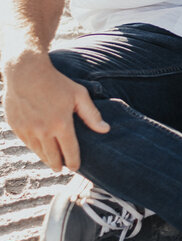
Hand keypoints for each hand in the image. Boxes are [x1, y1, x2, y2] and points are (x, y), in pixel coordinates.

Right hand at [2, 53, 108, 172]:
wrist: (26, 72)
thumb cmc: (56, 82)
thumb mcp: (79, 95)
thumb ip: (91, 115)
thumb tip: (105, 130)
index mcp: (61, 124)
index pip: (70, 151)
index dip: (74, 162)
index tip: (76, 167)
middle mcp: (43, 130)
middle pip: (52, 157)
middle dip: (59, 165)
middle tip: (62, 168)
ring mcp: (28, 130)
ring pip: (38, 152)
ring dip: (46, 159)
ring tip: (52, 162)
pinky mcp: (16, 126)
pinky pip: (27, 143)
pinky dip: (34, 148)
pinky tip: (39, 148)